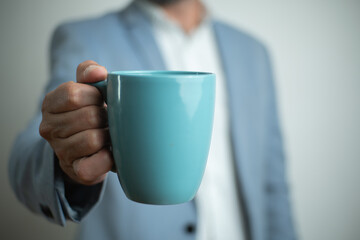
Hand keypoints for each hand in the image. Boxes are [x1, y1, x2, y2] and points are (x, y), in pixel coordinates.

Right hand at [39, 60, 112, 184]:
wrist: (87, 148)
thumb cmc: (89, 112)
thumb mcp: (87, 87)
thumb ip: (89, 72)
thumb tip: (99, 72)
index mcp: (50, 104)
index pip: (73, 94)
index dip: (94, 96)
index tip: (101, 99)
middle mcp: (50, 128)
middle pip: (88, 117)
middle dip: (105, 116)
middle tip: (107, 119)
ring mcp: (60, 151)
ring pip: (93, 139)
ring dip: (108, 135)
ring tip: (108, 134)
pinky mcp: (75, 170)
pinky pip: (96, 163)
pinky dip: (108, 157)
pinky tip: (109, 151)